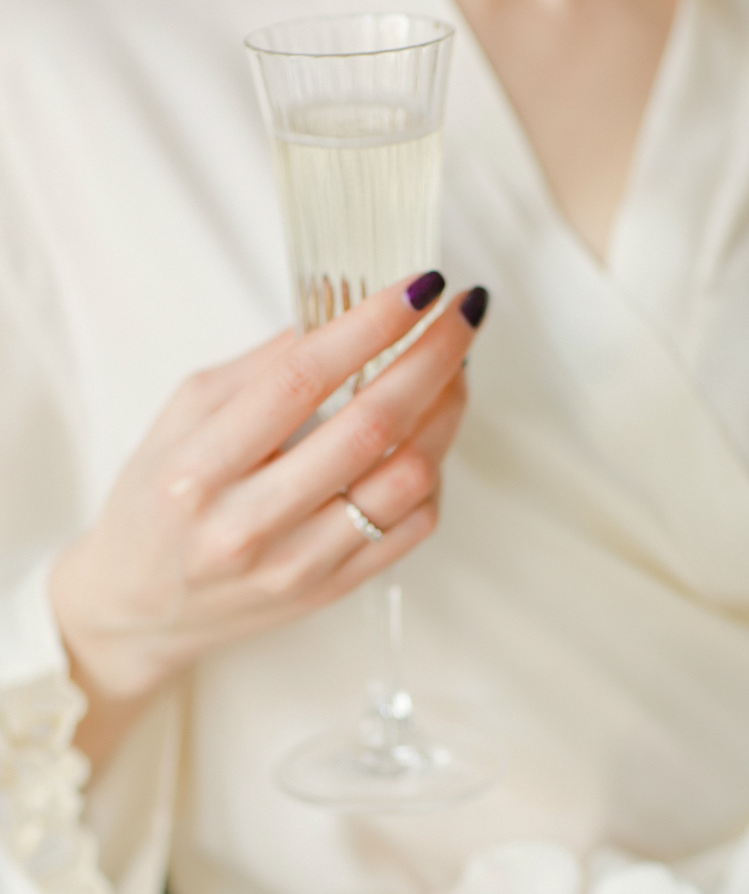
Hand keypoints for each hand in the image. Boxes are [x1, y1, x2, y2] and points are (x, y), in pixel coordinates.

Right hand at [50, 273, 486, 767]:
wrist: (142, 609)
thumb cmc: (158, 500)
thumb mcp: (180, 419)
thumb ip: (258, 369)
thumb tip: (344, 315)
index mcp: (200, 468)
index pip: (301, 380)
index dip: (369, 326)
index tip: (417, 285)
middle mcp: (250, 523)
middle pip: (370, 428)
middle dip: (432, 359)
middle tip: (462, 314)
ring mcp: (298, 564)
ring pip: (405, 481)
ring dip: (445, 415)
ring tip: (452, 372)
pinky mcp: (333, 591)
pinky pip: (412, 527)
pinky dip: (433, 472)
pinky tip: (427, 438)